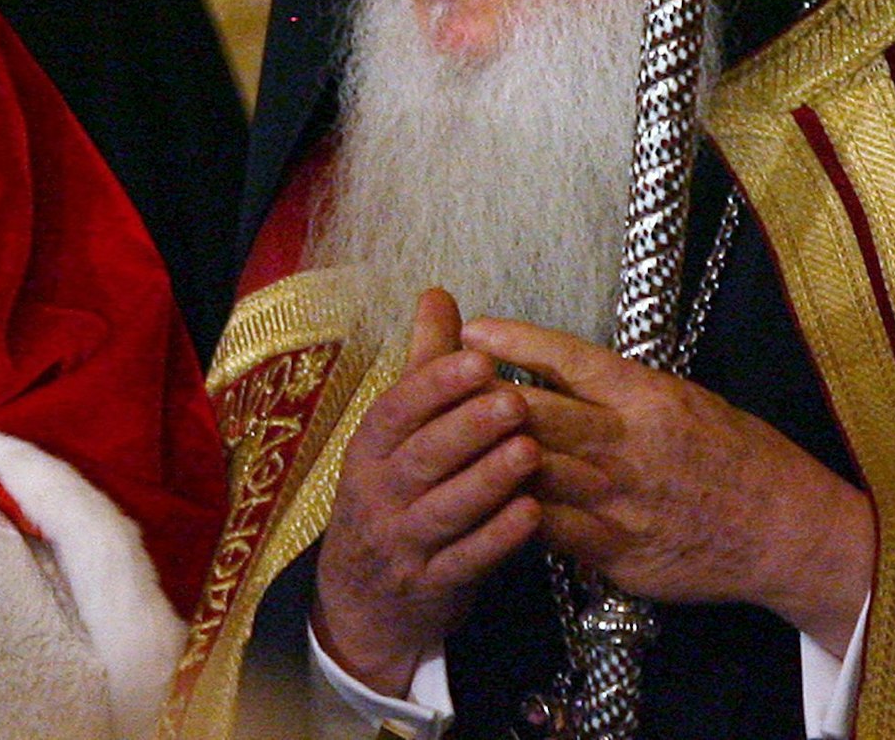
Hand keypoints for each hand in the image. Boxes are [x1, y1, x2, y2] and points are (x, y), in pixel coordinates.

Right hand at [312, 289, 541, 694]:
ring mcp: (402, 543)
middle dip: (467, 429)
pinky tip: (531, 515)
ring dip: (487, 481)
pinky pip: (465, 562)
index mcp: (368, 449)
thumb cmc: (390, 495)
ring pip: (445, 510)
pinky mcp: (431, 586)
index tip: (480, 359)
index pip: (395, 411)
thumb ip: (423, 365)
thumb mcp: (395, 434)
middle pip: (421, 458)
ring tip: (529, 452)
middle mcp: (378, 493)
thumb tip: (438, 294)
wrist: (363, 600)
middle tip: (515, 401)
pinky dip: (497, 540)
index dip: (436, 385)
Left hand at [462, 318, 873, 656]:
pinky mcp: (616, 550)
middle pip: (536, 413)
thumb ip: (619, 387)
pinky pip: (548, 531)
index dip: (513, 342)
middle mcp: (628, 443)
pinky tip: (478, 503)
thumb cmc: (735, 456)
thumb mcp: (683, 399)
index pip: (567, 358)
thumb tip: (557, 364)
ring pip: (532, 471)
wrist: (787, 531)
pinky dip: (510, 515)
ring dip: (483, 457)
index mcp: (645, 396)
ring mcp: (619, 500)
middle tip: (434, 383)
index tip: (472, 330)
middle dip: (480, 399)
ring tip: (439, 442)